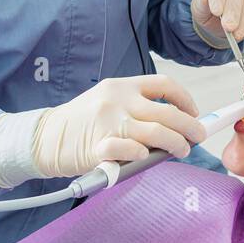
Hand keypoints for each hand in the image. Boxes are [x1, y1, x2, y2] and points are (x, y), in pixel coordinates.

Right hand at [30, 75, 206, 177]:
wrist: (45, 137)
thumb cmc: (82, 123)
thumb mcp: (108, 102)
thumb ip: (136, 109)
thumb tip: (175, 126)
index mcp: (122, 86)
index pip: (164, 85)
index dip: (186, 99)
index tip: (194, 113)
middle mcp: (118, 100)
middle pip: (167, 112)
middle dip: (190, 127)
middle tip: (198, 137)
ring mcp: (109, 122)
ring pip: (157, 132)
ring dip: (176, 144)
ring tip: (181, 151)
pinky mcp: (99, 146)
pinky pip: (131, 150)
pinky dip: (144, 155)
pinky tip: (147, 157)